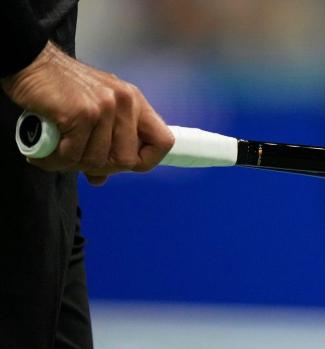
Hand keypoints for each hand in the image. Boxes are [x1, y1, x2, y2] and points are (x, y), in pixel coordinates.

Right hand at [1, 42, 173, 184]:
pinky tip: (44, 154)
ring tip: (56, 154)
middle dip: (101, 168)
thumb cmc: (61, 88)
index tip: (124, 165)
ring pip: (96, 161)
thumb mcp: (94, 110)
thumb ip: (104, 142)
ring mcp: (105, 107)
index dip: (148, 160)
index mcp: (135, 102)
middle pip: (127, 160)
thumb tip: (99, 178)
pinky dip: (55, 160)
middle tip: (77, 160)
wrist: (30, 62)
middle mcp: (125, 103)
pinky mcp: (81, 113)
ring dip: (71, 164)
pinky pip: (72, 155)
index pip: (164, 141)